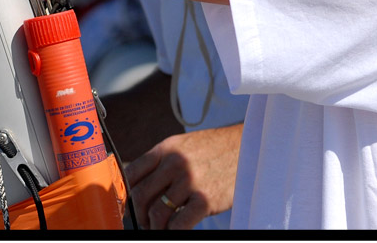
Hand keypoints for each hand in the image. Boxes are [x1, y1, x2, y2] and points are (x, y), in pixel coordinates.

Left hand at [124, 124, 241, 229]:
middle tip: (146, 221)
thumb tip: (141, 186)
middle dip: (140, 214)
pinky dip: (172, 231)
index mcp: (168, 148)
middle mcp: (176, 163)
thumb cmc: (216, 150)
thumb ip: (164, 161)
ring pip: (157, 213)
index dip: (127, 193)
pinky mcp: (205, 200)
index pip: (133, 173)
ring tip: (162, 227)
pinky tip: (177, 228)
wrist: (249, 148)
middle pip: (142, 195)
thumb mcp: (186, 146)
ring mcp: (190, 181)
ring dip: (155, 225)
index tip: (131, 205)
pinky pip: (177, 224)